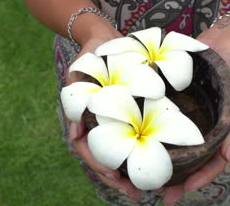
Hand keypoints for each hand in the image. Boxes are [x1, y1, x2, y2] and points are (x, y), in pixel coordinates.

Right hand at [65, 27, 141, 200]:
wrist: (104, 39)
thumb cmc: (91, 54)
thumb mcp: (79, 72)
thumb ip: (76, 96)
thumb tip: (76, 131)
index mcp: (81, 117)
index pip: (86, 149)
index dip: (99, 163)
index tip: (115, 174)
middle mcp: (94, 124)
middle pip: (102, 158)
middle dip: (116, 178)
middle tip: (135, 194)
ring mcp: (110, 122)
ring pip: (117, 154)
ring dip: (129, 173)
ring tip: (146, 189)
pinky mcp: (125, 116)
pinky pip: (130, 140)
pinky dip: (139, 155)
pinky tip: (153, 164)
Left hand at [162, 27, 229, 204]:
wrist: (222, 40)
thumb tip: (227, 156)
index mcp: (220, 132)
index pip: (211, 163)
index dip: (198, 179)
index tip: (182, 192)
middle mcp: (203, 128)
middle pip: (191, 160)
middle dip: (178, 179)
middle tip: (161, 194)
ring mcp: (189, 118)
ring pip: (177, 146)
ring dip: (165, 162)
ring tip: (147, 176)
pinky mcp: (176, 104)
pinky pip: (165, 124)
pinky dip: (156, 136)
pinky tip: (138, 142)